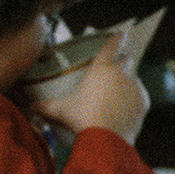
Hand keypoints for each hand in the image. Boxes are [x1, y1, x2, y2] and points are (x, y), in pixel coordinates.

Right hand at [32, 33, 149, 142]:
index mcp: (102, 67)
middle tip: (112, 71)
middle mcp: (121, 73)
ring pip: (134, 78)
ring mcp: (135, 87)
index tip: (122, 33)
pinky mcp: (144, 102)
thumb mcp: (61, 110)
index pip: (113, 44)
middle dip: (121, 62)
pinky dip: (134, 99)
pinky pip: (140, 95)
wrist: (107, 140)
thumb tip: (30, 106)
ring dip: (127, 83)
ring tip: (116, 95)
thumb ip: (45, 105)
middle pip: (126, 60)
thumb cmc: (82, 120)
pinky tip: (124, 107)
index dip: (117, 37)